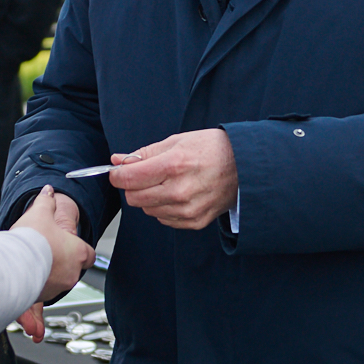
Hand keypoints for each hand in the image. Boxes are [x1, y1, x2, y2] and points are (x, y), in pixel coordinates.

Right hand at [25, 187, 92, 303]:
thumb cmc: (30, 242)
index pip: (90, 254)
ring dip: (49, 271)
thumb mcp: (39, 214)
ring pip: (58, 280)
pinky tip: (25, 271)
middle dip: (62, 259)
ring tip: (33, 259)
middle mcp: (72, 273)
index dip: (80, 248)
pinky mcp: (43, 296)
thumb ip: (46, 202)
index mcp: (78, 253)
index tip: (70, 244)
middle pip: (73, 267)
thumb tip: (48, 191)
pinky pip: (44, 290)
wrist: (11, 266)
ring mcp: (58, 287)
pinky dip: (37, 282)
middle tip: (47, 249)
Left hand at [109, 129, 239, 230]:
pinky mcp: (194, 222)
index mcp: (173, 165)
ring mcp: (187, 210)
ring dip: (149, 197)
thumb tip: (117, 160)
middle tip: (143, 175)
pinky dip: (164, 208)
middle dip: (132, 186)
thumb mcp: (177, 141)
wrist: (245, 166)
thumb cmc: (212, 149)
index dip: (117, 174)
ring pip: (147, 210)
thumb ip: (144, 153)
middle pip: (134, 197)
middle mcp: (179, 191)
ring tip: (167, 183)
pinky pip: (164, 219)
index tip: (117, 171)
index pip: (128, 178)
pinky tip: (178, 194)